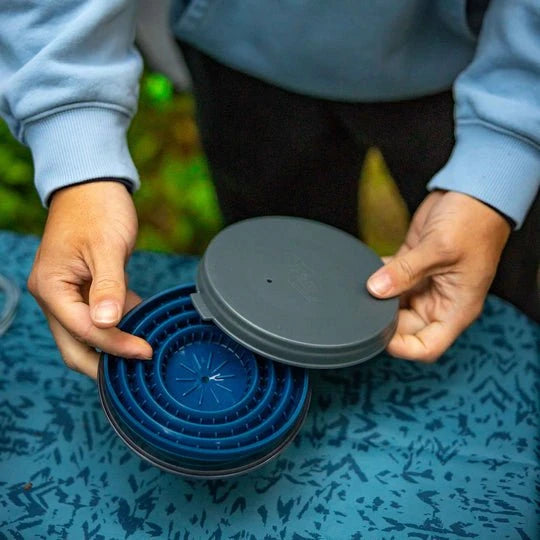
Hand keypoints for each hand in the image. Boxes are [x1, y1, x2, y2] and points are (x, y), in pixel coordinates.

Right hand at [28, 181, 152, 378]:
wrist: (92, 187)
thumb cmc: (97, 210)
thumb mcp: (106, 248)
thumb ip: (108, 287)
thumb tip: (108, 324)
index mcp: (51, 287)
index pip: (83, 330)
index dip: (115, 345)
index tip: (144, 352)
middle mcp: (53, 295)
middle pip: (74, 345)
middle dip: (104, 362)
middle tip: (136, 368)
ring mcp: (66, 294)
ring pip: (84, 335)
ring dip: (110, 347)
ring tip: (141, 351)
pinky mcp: (81, 289)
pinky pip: (95, 318)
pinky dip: (115, 326)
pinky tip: (138, 324)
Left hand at [367, 190, 510, 361]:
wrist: (474, 192)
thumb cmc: (474, 222)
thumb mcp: (441, 249)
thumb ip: (406, 272)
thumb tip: (375, 289)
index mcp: (456, 308)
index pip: (427, 346)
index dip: (402, 347)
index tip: (379, 335)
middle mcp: (439, 301)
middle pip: (405, 327)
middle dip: (384, 320)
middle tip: (365, 307)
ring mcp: (424, 284)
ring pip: (394, 304)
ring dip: (378, 299)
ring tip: (362, 289)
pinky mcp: (411, 266)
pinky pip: (389, 280)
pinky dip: (376, 277)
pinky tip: (365, 271)